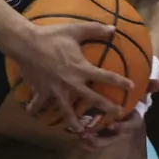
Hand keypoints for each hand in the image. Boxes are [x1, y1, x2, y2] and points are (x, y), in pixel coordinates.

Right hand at [13, 22, 132, 134]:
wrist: (26, 43)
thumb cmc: (52, 36)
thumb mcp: (75, 30)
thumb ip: (95, 30)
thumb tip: (113, 28)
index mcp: (81, 68)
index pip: (105, 77)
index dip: (120, 82)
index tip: (132, 86)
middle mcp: (71, 83)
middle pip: (92, 99)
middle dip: (106, 107)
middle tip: (118, 113)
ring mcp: (56, 90)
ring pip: (67, 111)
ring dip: (75, 121)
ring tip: (82, 131)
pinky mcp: (41, 92)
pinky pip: (39, 104)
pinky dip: (36, 110)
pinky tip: (35, 114)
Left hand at [77, 72, 158, 151]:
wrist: (128, 95)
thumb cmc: (134, 91)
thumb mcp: (141, 87)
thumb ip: (149, 85)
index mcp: (133, 118)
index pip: (131, 125)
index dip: (123, 127)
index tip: (113, 125)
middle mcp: (122, 127)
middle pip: (113, 139)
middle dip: (102, 139)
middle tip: (90, 136)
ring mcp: (111, 131)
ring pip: (102, 141)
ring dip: (92, 141)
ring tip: (80, 137)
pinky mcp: (100, 130)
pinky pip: (94, 139)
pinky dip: (86, 139)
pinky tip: (75, 134)